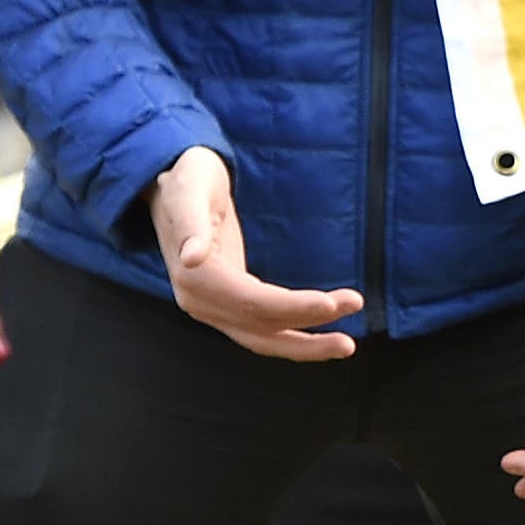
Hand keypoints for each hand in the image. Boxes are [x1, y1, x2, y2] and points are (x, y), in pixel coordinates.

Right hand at [152, 147, 362, 360]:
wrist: (171, 187)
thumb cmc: (187, 181)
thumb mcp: (188, 190)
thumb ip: (190, 222)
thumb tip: (192, 257)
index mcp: (195, 277)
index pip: (250, 302)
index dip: (291, 307)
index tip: (330, 305)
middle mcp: (200, 301)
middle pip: (259, 327)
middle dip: (307, 328)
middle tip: (353, 320)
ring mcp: (212, 305)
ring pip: (261, 337)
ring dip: (304, 343)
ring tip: (345, 344)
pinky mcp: (227, 301)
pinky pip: (261, 328)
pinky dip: (292, 335)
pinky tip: (321, 331)